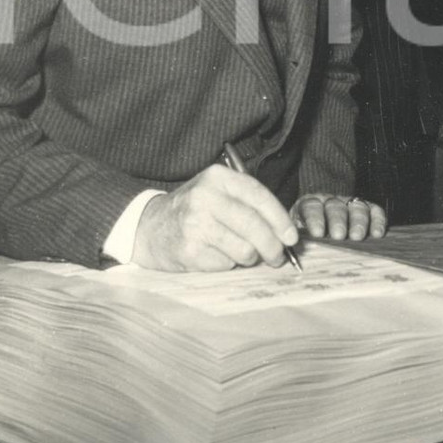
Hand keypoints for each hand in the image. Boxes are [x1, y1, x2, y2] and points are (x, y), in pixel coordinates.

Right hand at [132, 165, 299, 271]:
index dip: (280, 219)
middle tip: (278, 257)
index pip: (259, 196)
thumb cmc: (194, 211)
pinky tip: (216, 255)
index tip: (292, 237)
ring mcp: (195, 224)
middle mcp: (205, 197)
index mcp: (217, 178)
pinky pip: (225, 264)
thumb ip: (248, 205)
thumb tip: (285, 234)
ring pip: (244, 250)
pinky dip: (227, 264)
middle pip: (254, 225)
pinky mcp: (189, 250)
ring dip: (249, 258)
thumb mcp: (217, 193)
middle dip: (272, 246)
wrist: (150, 227)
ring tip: (241, 254)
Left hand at [290, 193, 387, 240]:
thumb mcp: (297, 233)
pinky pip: (374, 210)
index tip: (317, 233)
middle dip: (337, 221)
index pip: (311, 207)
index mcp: (309, 205)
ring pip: (356, 207)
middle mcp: (330, 201)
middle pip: (335, 207)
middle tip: (339, 235)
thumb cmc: (307, 233)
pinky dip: (377, 220)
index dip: (315, 218)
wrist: (322, 218)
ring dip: (358, 221)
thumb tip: (290, 254)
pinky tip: (377, 234)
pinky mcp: (366, 208)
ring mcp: (349, 203)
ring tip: (358, 237)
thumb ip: (295, 241)